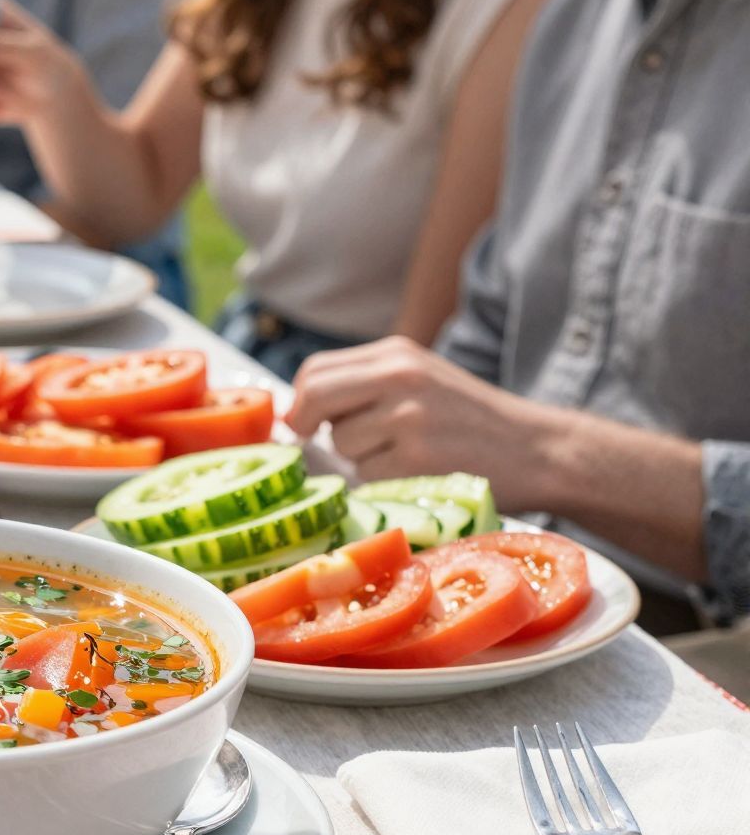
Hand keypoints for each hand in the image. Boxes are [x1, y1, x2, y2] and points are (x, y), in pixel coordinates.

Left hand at [285, 336, 552, 496]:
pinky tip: (416, 472)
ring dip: (358, 457)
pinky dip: (381, 481)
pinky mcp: (417, 457)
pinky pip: (366, 475)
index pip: (315, 370)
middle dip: (308, 425)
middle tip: (321, 441)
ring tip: (402, 453)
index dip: (301, 400)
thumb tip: (295, 409)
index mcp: (396, 353)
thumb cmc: (472, 421)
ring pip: (341, 442)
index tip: (304, 421)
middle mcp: (400, 376)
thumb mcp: (421, 380)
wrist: (540, 450)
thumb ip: (364, 385)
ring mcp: (408, 416)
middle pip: (314, 397)